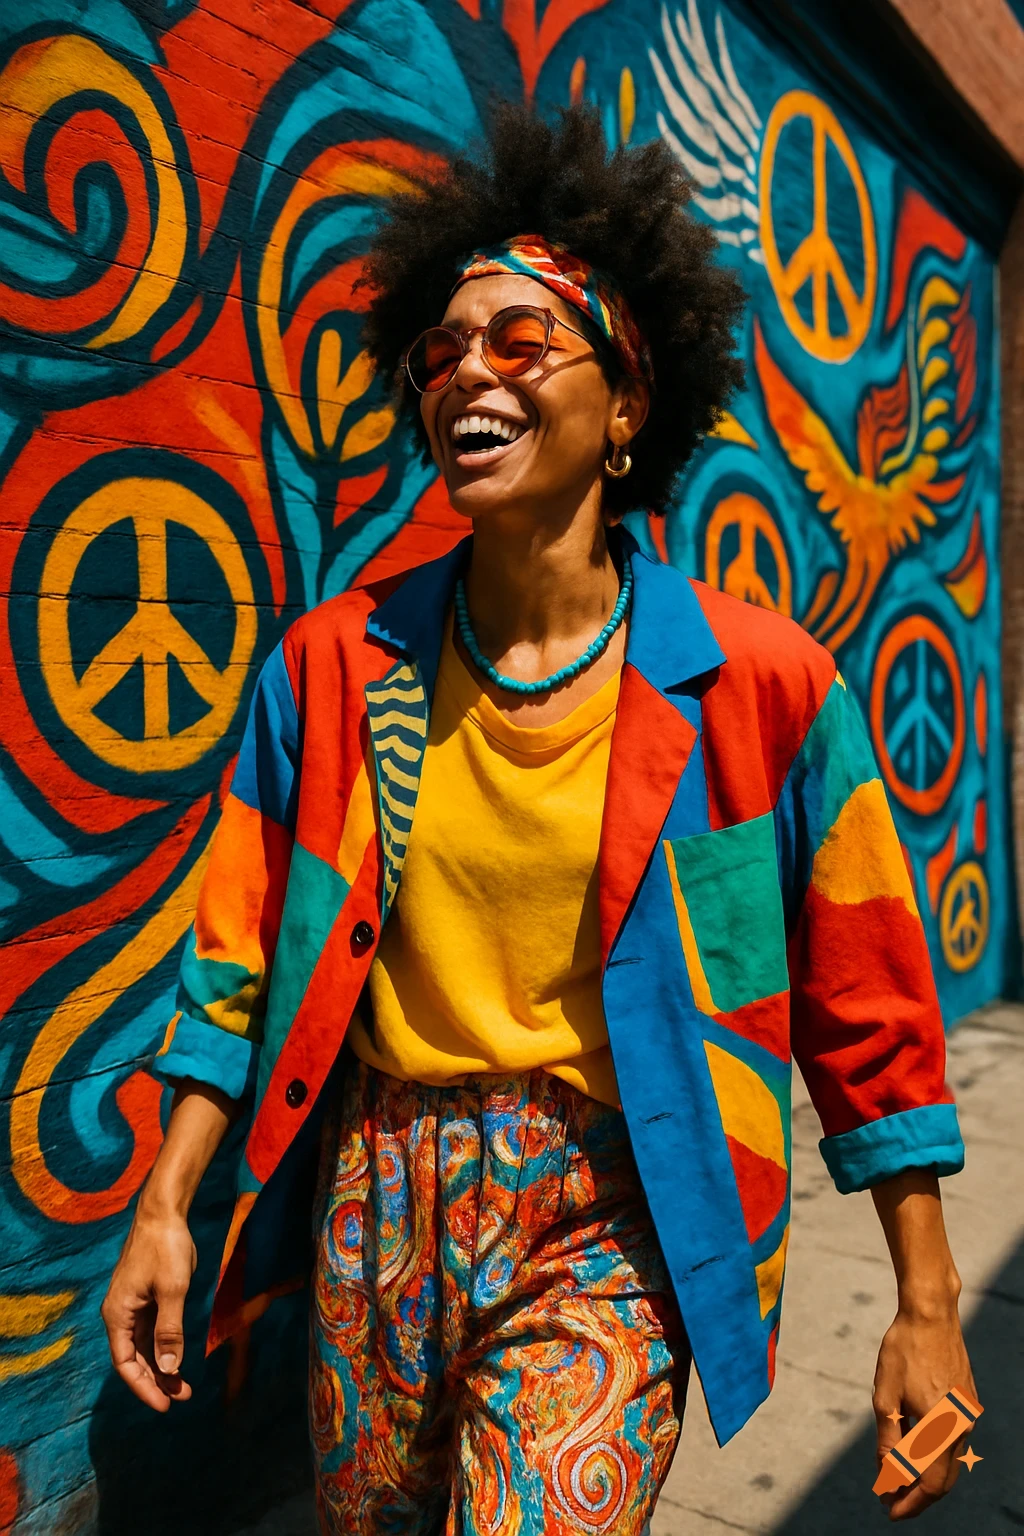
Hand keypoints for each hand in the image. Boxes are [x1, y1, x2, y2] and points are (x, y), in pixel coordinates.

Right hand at [101, 1210, 196, 1411]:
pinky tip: (177, 1356)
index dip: (143, 1387)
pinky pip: (150, 1331)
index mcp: (118, 1314)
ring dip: (162, 1365)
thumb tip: (169, 1367)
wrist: (163, 1212)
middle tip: (183, 1397)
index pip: (125, 1363)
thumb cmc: (165, 1248)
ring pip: (144, 1346)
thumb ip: (170, 1329)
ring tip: (184, 1385)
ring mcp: (132, 1306)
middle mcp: (120, 1314)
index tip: (164, 1405)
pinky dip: (163, 1346)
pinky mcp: (145, 1297)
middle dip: (156, 1380)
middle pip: (134, 1358)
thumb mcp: (172, 1289)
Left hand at [872, 1299, 976, 1520]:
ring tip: (895, 1476)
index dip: (910, 1501)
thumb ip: (887, 1439)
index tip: (890, 1510)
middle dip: (917, 1494)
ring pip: (948, 1460)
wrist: (930, 1316)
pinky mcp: (966, 1403)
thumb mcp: (885, 1397)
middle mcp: (961, 1427)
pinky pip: (952, 1440)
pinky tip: (910, 1447)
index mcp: (941, 1428)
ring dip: (925, 1473)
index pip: (930, 1484)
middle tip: (891, 1500)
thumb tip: (885, 1473)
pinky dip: (933, 1453)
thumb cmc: (903, 1352)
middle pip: (943, 1479)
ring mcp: (967, 1415)